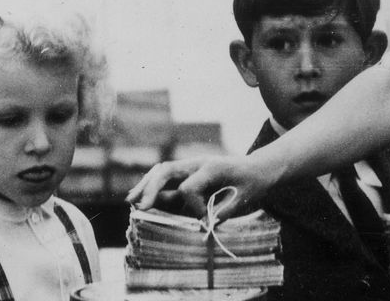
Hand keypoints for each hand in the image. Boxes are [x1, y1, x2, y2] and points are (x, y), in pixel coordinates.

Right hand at [125, 155, 271, 219]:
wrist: (258, 169)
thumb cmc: (253, 184)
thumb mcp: (244, 199)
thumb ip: (223, 211)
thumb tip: (202, 224)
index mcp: (211, 168)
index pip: (188, 188)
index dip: (192, 208)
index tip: (205, 221)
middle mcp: (197, 164)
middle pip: (167, 171)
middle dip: (151, 189)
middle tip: (140, 207)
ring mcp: (190, 168)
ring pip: (161, 171)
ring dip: (145, 186)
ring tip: (131, 202)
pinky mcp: (187, 175)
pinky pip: (164, 176)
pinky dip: (151, 185)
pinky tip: (139, 197)